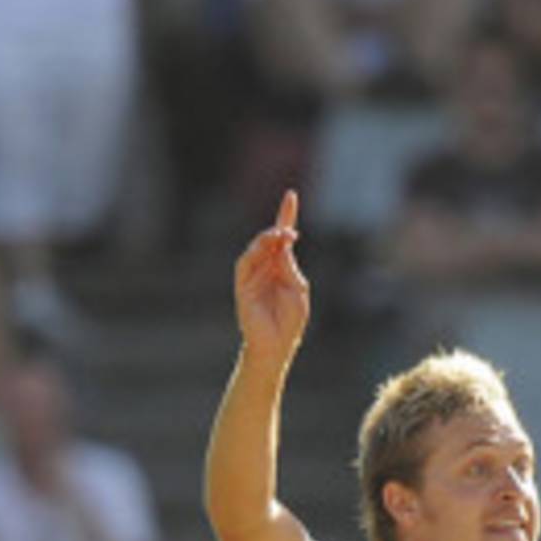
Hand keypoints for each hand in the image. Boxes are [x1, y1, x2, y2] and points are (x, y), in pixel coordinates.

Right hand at [234, 190, 309, 368]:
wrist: (276, 346)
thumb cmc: (290, 322)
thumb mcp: (297, 289)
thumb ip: (289, 265)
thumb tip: (283, 241)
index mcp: (282, 268)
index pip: (282, 238)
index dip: (286, 216)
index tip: (291, 195)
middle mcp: (266, 268)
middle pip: (270, 240)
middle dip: (279, 229)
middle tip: (289, 229)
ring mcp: (253, 276)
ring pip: (256, 249)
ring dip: (267, 239)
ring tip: (280, 235)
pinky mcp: (242, 286)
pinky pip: (245, 263)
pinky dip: (254, 252)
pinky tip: (266, 247)